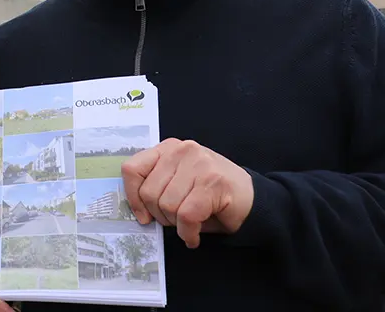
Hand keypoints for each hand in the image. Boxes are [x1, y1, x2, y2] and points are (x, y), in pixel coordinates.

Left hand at [121, 137, 253, 247]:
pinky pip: (186, 216)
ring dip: (176, 225)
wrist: (252, 200)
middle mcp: (182, 150)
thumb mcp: (177, 183)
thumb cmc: (211, 195)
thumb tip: (138, 210)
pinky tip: (194, 235)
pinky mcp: (213, 182)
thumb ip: (156, 186)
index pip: (132, 169)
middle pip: (149, 193)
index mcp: (168, 148)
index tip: (143, 215)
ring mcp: (199, 164)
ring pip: (167, 205)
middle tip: (176, 221)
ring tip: (189, 224)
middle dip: (160, 216)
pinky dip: (188, 233)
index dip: (133, 197)